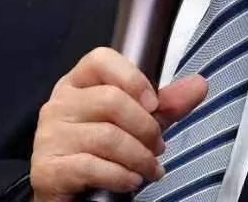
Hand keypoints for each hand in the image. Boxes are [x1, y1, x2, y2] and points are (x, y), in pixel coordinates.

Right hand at [30, 47, 206, 201]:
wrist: (68, 194)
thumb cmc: (100, 151)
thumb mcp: (136, 123)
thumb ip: (166, 104)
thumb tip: (199, 84)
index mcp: (77, 82)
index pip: (100, 59)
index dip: (132, 78)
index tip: (154, 103)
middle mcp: (59, 103)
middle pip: (110, 100)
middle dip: (145, 127)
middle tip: (158, 146)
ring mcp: (50, 135)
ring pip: (106, 136)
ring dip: (139, 156)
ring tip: (150, 168)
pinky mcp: (48, 168)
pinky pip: (92, 166)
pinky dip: (121, 176)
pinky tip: (130, 180)